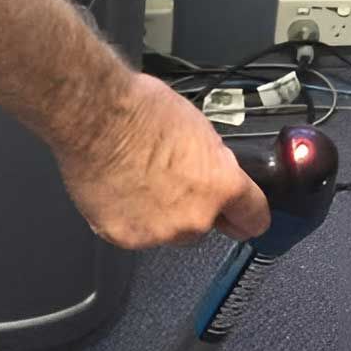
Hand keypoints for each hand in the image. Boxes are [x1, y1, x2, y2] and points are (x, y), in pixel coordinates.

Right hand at [55, 74, 271, 249]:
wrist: (96, 118)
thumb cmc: (142, 113)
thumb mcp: (198, 129)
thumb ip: (211, 162)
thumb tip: (210, 169)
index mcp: (221, 187)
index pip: (254, 218)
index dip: (246, 215)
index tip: (241, 216)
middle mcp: (194, 217)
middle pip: (203, 225)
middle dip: (191, 207)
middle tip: (169, 179)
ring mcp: (158, 232)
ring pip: (167, 232)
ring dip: (158, 214)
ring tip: (138, 180)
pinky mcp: (123, 237)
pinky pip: (133, 232)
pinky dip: (127, 217)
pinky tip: (119, 189)